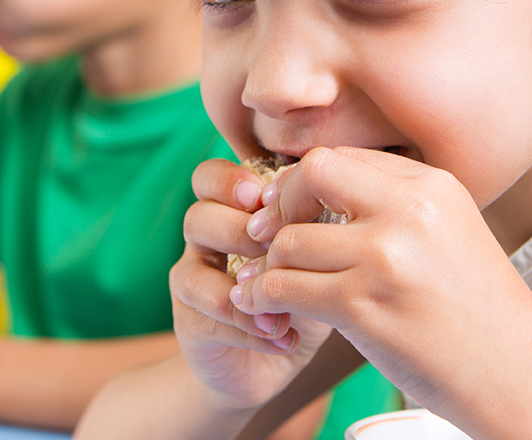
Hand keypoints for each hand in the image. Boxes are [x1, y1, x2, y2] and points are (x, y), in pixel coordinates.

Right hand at [170, 158, 333, 407]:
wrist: (278, 354)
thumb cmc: (305, 288)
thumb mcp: (317, 252)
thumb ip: (317, 223)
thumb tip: (341, 203)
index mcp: (231, 211)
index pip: (210, 177)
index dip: (230, 181)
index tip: (266, 197)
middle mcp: (206, 241)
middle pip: (198, 217)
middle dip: (239, 231)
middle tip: (276, 249)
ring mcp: (194, 283)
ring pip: (191, 272)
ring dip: (242, 287)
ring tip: (283, 305)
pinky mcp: (190, 325)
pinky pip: (206, 320)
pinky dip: (249, 328)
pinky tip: (284, 336)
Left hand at [232, 147, 531, 411]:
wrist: (517, 372)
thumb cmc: (480, 309)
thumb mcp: (451, 231)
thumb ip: (397, 205)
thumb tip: (324, 189)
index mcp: (433, 185)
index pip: (345, 157)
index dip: (307, 182)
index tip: (294, 210)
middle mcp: (409, 210)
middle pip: (312, 173)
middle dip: (282, 202)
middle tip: (272, 235)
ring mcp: (385, 257)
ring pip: (289, 240)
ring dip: (269, 265)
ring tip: (266, 284)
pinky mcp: (364, 307)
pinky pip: (285, 287)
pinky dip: (264, 298)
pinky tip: (267, 309)